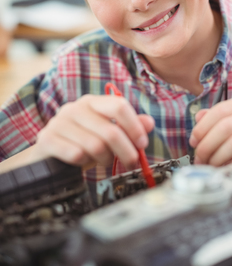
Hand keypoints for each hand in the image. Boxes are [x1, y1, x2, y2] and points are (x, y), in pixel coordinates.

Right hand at [34, 94, 153, 169]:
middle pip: (110, 130)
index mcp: (93, 102)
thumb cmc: (82, 142)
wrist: (49, 155)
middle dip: (126, 151)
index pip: (119, 105)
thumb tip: (149, 122)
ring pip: (95, 145)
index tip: (142, 144)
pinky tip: (82, 161)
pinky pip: (75, 154)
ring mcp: (59, 122)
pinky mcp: (47, 139)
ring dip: (105, 159)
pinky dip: (84, 162)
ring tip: (104, 161)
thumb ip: (130, 127)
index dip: (134, 127)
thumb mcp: (108, 133)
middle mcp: (75, 108)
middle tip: (131, 162)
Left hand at [189, 92, 231, 166]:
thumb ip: (223, 117)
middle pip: (225, 126)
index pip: (220, 109)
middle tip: (198, 157)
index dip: (202, 126)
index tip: (193, 140)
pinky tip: (225, 168)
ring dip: (216, 157)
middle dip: (206, 144)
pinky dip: (231, 165)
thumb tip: (198, 118)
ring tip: (210, 164)